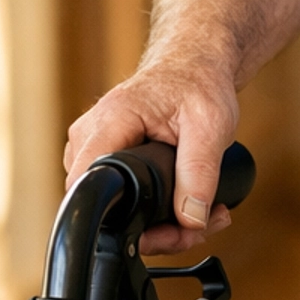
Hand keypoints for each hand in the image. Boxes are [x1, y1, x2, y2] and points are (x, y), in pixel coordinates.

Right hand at [63, 56, 239, 254]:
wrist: (192, 66)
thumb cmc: (198, 83)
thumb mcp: (210, 124)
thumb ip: (200, 172)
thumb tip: (191, 220)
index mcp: (110, 121)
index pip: (89, 184)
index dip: (120, 220)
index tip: (163, 233)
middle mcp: (90, 137)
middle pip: (104, 208)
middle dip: (155, 231)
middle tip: (197, 228)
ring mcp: (92, 150)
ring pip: (113, 211)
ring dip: (159, 226)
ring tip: (200, 216)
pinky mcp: (104, 162)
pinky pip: (120, 201)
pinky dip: (154, 213)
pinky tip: (185, 208)